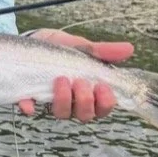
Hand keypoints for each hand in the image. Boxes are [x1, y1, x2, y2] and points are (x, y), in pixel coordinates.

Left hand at [17, 28, 134, 122]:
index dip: (105, 103)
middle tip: (80, 81)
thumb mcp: (79, 46)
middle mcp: (70, 101)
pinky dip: (29, 107)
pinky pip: (28, 109)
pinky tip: (29, 102)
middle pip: (84, 115)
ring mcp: (49, 101)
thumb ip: (100, 51)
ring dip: (64, 100)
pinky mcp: (27, 99)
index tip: (102, 86)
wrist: (29, 41)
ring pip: (61, 114)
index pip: (102, 107)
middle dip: (85, 101)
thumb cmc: (57, 48)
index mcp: (87, 91)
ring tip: (61, 80)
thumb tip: (130, 48)